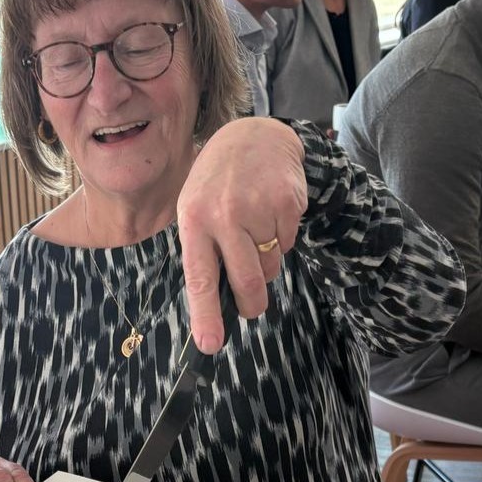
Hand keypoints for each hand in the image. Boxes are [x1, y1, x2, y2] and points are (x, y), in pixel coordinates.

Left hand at [177, 118, 306, 352]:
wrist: (253, 137)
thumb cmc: (217, 186)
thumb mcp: (195, 210)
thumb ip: (203, 253)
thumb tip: (216, 306)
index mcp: (193, 221)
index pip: (200, 278)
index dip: (206, 315)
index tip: (210, 345)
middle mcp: (224, 214)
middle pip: (247, 281)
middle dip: (252, 303)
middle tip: (252, 308)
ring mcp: (258, 207)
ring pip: (270, 266)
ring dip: (266, 262)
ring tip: (254, 230)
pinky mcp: (287, 202)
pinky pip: (288, 244)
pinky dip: (281, 239)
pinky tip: (269, 213)